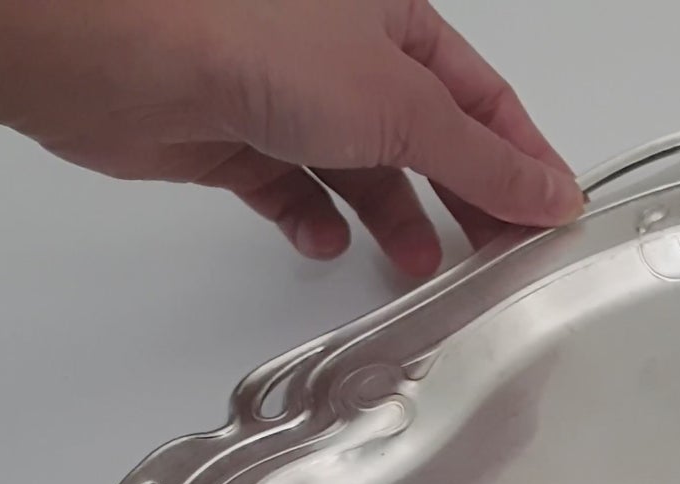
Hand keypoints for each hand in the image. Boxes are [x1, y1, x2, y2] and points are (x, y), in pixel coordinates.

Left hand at [0, 0, 581, 275]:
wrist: (127, 56)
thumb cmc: (257, 41)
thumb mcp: (407, 108)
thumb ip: (485, 163)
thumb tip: (551, 194)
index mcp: (395, 20)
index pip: (482, 99)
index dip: (521, 159)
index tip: (551, 216)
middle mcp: (342, 52)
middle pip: (426, 139)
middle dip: (461, 198)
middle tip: (496, 254)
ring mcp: (285, 95)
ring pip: (360, 169)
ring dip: (392, 219)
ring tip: (414, 263)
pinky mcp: (233, 139)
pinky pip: (289, 190)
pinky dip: (312, 222)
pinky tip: (325, 243)